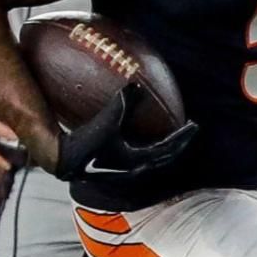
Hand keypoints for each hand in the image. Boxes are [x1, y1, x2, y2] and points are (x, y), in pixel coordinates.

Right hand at [52, 85, 196, 182]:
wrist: (63, 160)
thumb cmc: (84, 143)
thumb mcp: (106, 121)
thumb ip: (123, 104)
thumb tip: (135, 85)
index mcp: (138, 162)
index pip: (168, 149)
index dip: (182, 137)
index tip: (194, 125)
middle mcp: (135, 170)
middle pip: (165, 158)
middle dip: (179, 144)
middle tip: (189, 129)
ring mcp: (127, 172)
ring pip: (154, 161)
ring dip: (165, 149)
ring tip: (172, 135)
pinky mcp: (117, 169)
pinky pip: (143, 159)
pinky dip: (151, 149)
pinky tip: (146, 138)